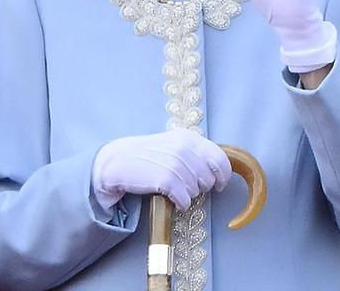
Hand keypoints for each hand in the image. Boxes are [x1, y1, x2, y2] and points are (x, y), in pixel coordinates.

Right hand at [91, 128, 231, 211]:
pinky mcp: (166, 180)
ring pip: (197, 191)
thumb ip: (194, 153)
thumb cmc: (146, 156)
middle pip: (209, 179)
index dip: (223, 176)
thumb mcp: (172, 145)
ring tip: (172, 187)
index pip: (220, 159)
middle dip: (200, 186)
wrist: (116, 162)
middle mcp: (183, 148)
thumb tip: (219, 171)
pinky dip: (180, 203)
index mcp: (188, 137)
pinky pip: (185, 200)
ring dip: (187, 194)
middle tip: (184, 184)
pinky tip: (170, 197)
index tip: (219, 184)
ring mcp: (175, 163)